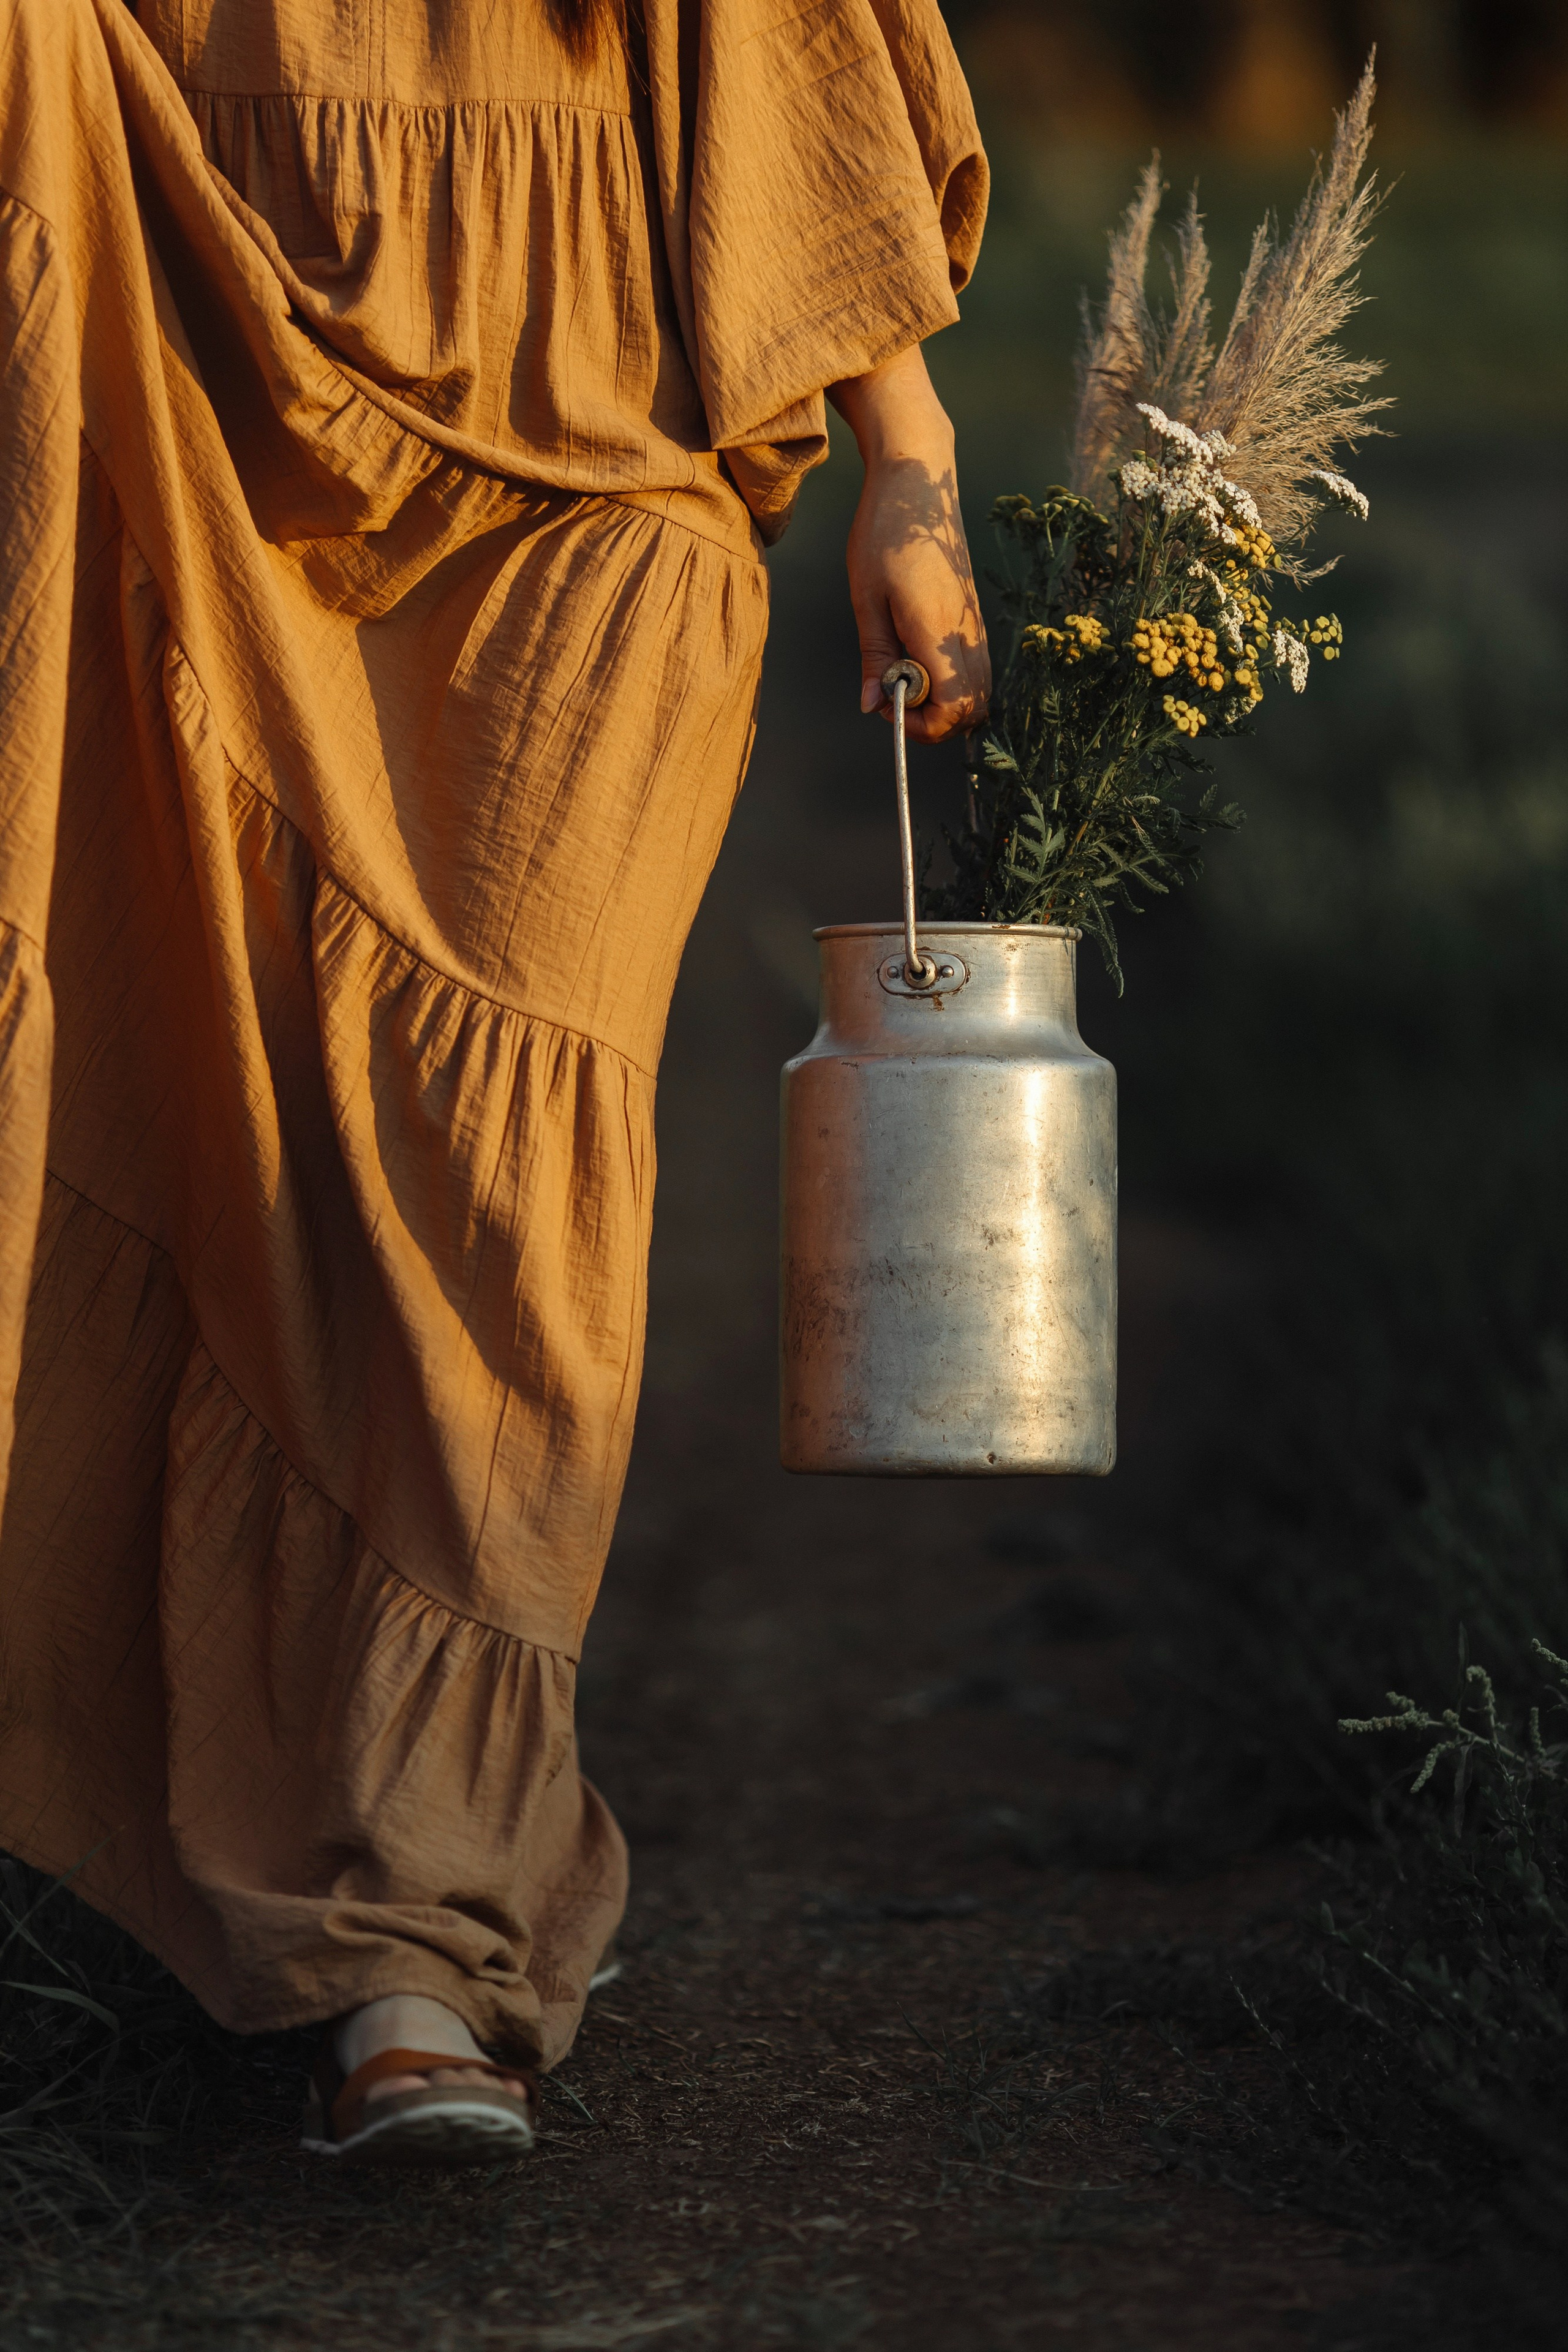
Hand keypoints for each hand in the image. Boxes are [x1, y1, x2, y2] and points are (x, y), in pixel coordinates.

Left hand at [828, 347, 989, 745]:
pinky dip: (951, 680)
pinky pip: (975, 668)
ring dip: (944, 701)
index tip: (888, 705)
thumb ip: (874, 657)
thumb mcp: (866, 598)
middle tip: (894, 693)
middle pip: (974, 711)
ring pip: (979, 693)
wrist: (919, 481)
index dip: (922, 726)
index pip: (954, 708)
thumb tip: (873, 706)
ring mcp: (975, 624)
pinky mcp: (973, 616)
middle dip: (935, 721)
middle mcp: (967, 632)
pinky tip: (917, 654)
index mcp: (938, 629)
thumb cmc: (885, 532)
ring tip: (903, 673)